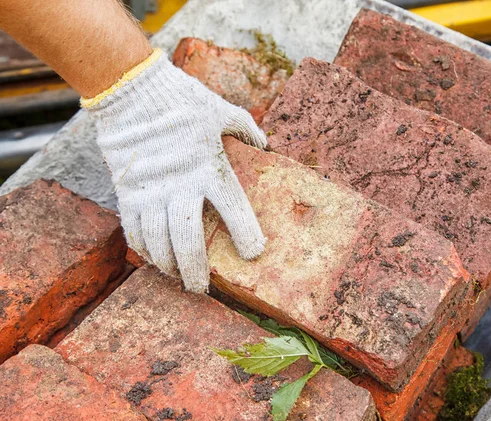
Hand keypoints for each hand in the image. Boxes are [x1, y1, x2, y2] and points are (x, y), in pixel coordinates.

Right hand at [83, 50, 266, 292]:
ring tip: (176, 278)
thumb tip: (264, 141)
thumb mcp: (221, 110)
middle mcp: (181, 186)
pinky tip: (151, 259)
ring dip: (168, 265)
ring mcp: (151, 191)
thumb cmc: (182, 99)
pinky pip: (133, 229)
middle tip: (201, 288)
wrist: (132, 90)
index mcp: (210, 168)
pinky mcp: (127, 191)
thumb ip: (245, 128)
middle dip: (195, 270)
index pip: (234, 210)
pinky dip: (142, 249)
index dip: (246, 235)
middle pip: (188, 240)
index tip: (253, 253)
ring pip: (158, 242)